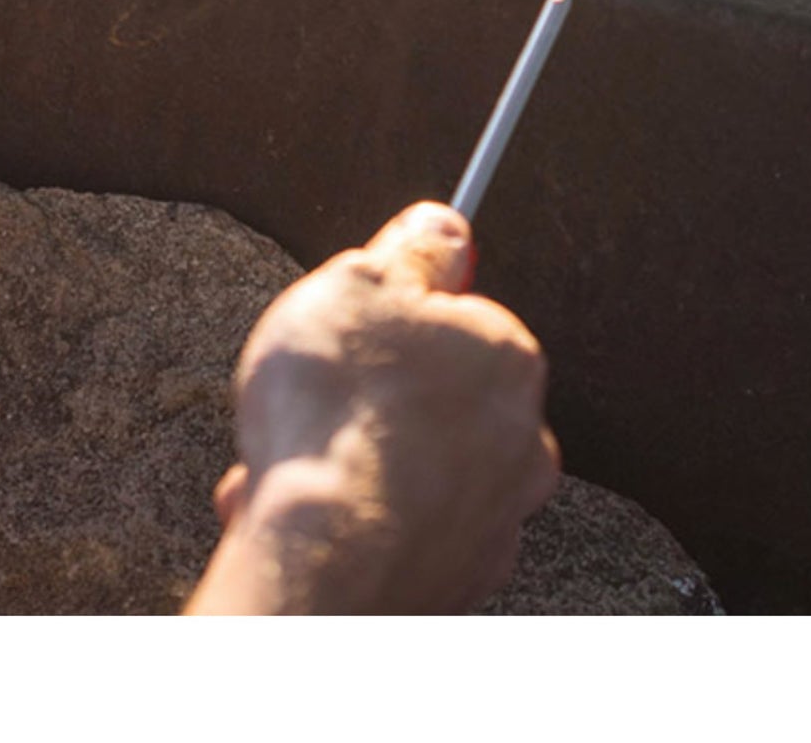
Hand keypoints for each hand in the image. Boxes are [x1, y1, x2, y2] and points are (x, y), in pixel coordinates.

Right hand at [184, 201, 559, 613]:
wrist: (322, 560)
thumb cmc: (337, 413)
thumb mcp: (358, 282)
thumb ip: (412, 248)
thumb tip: (445, 225)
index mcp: (507, 360)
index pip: (460, 316)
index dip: (393, 319)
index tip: (350, 327)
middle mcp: (522, 443)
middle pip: (439, 399)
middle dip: (373, 399)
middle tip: (313, 400)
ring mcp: (494, 522)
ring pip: (415, 471)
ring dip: (356, 463)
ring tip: (289, 463)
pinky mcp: (459, 584)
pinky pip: (402, 537)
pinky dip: (356, 523)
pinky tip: (301, 512)